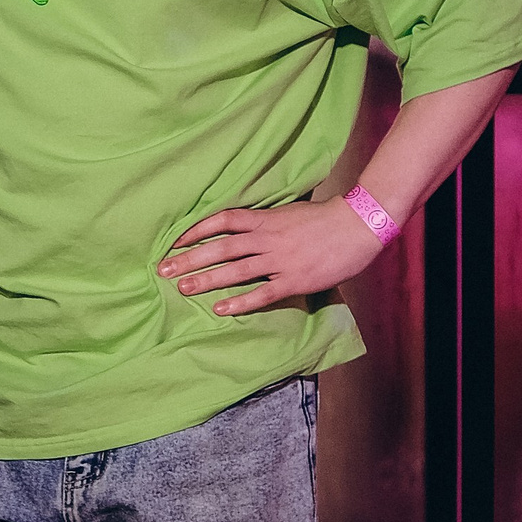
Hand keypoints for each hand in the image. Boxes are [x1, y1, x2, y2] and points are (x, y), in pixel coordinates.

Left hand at [158, 195, 382, 314]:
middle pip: (221, 248)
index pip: (222, 220)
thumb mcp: (289, 212)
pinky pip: (262, 294)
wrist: (357, 226)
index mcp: (266, 219)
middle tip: (164, 270)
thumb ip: (265, 221)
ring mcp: (280, 260)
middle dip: (190, 259)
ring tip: (183, 289)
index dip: (196, 230)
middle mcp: (267, 239)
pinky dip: (240, 302)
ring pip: (236, 271)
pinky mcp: (295, 280)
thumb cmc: (324, 218)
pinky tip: (221, 309)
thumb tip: (241, 227)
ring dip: (207, 280)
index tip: (174, 241)